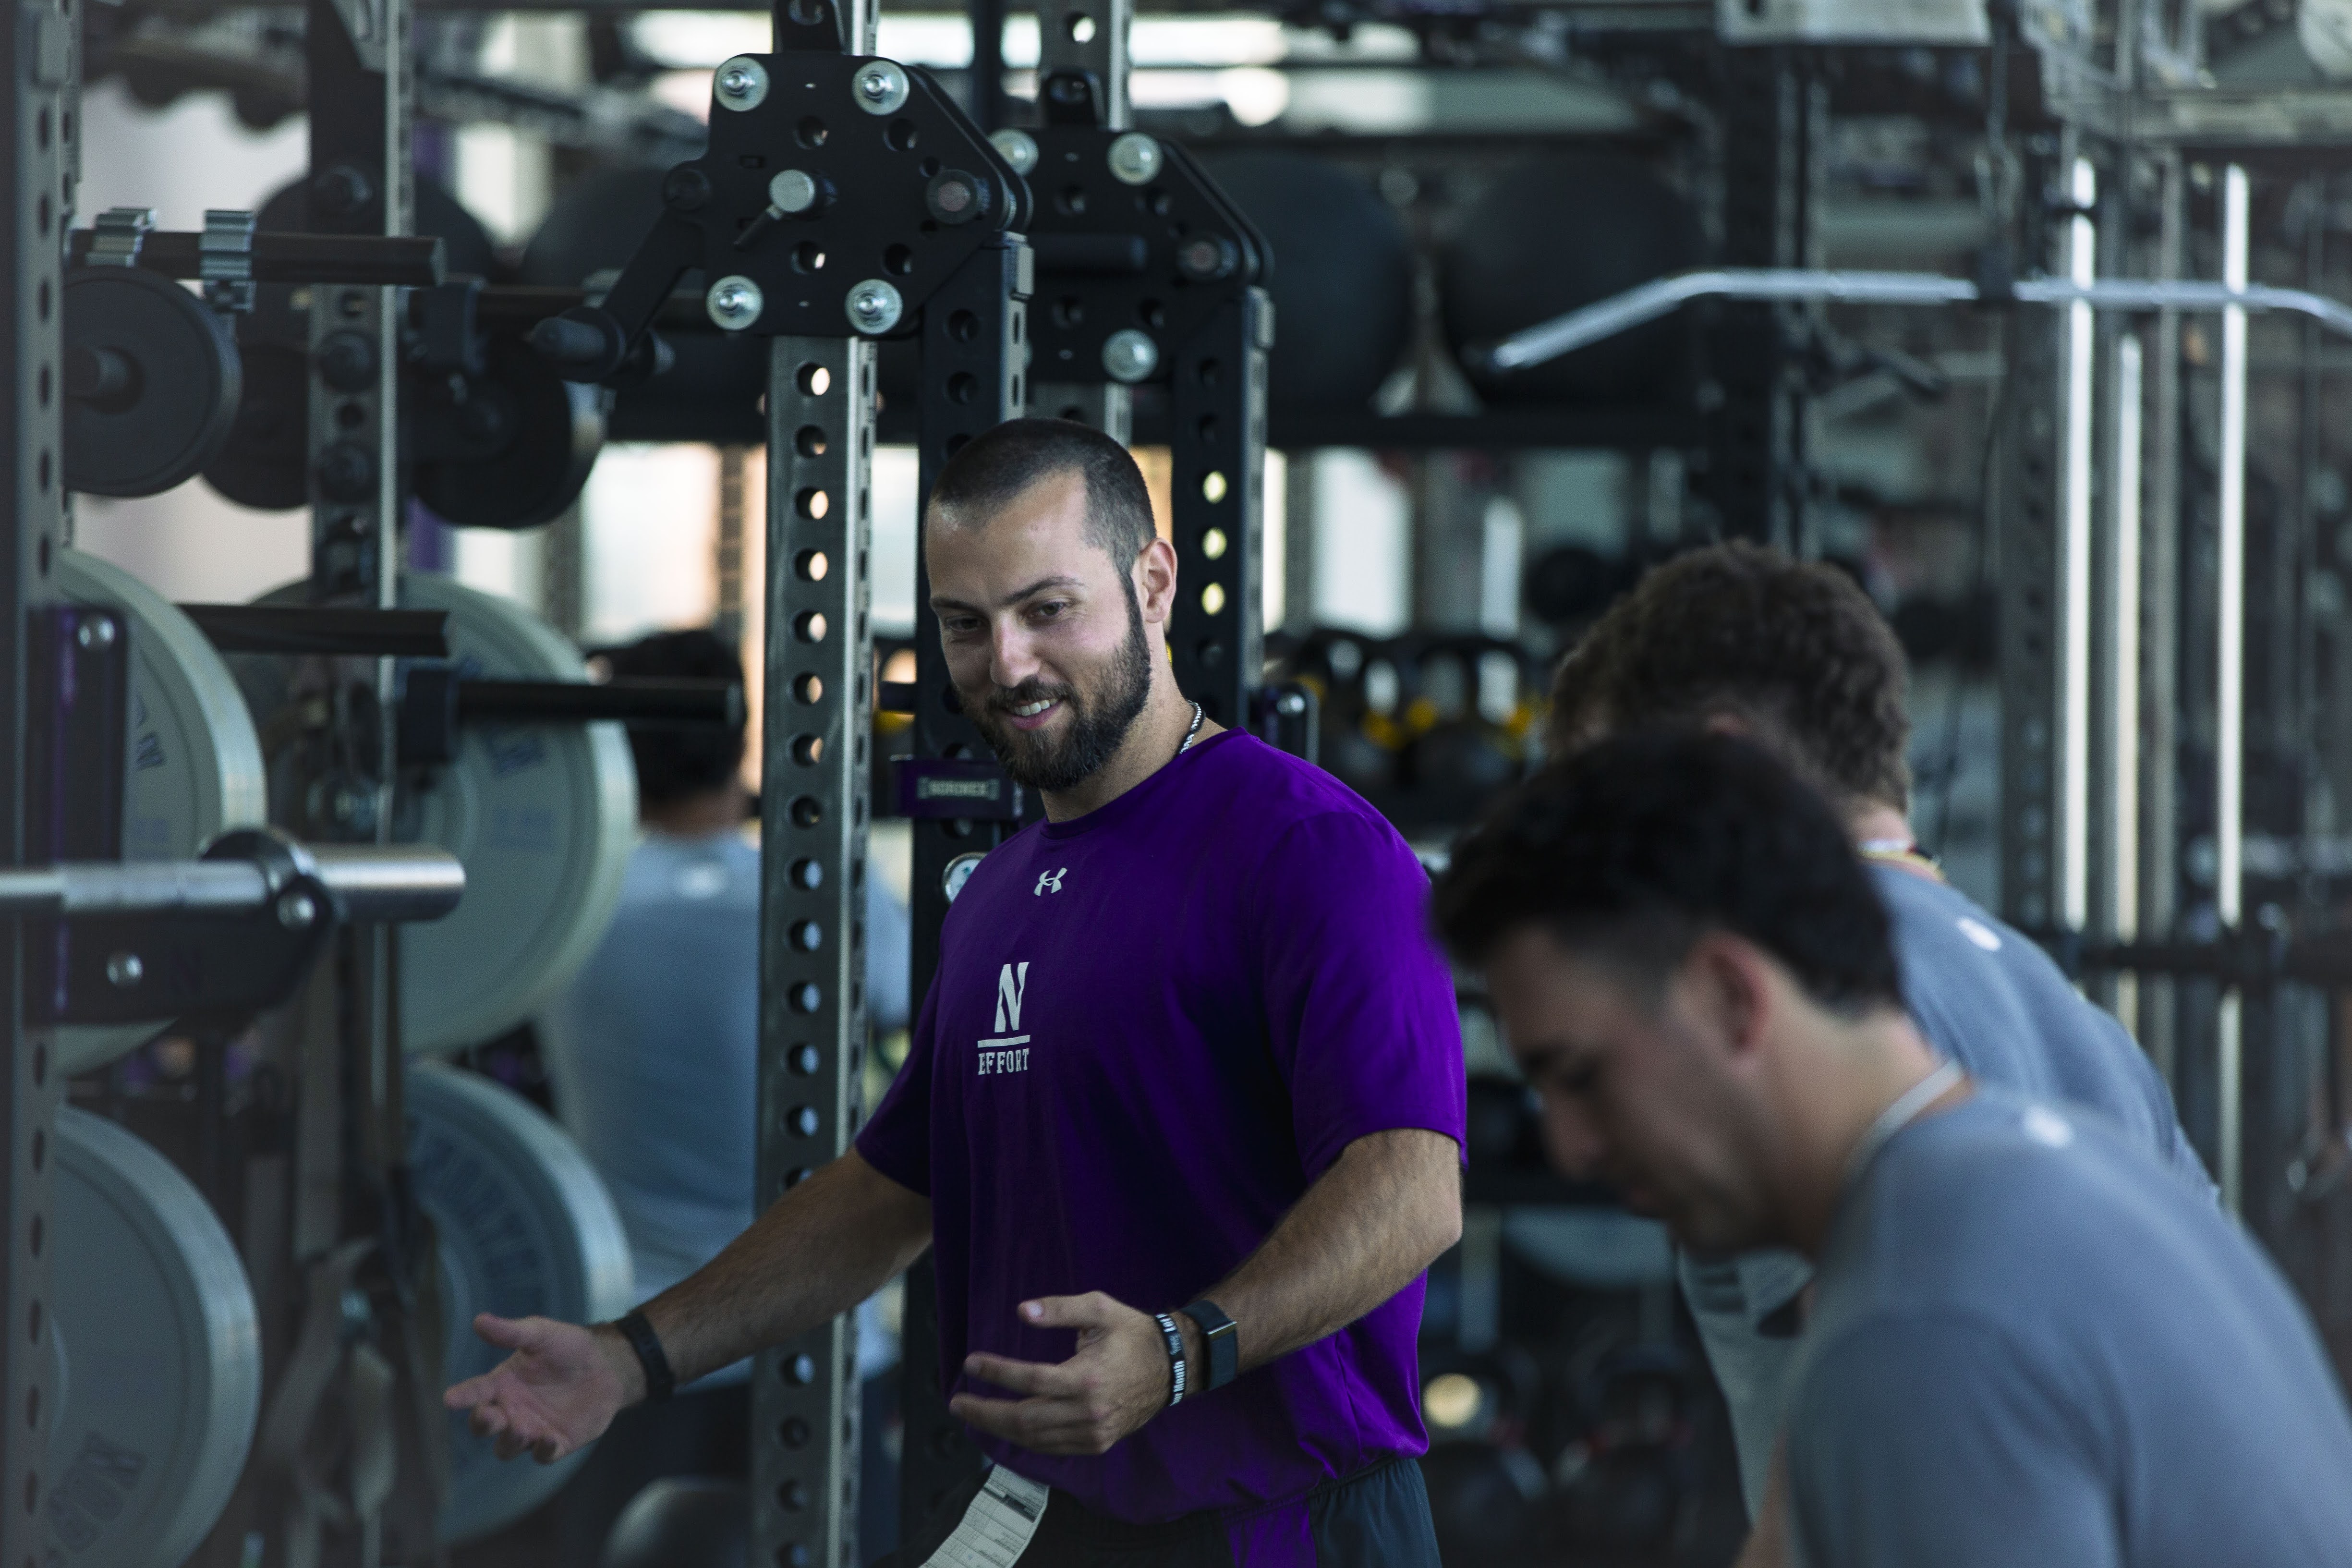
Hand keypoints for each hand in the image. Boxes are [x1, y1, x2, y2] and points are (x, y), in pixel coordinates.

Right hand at [441, 1314, 637, 1462]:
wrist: (608, 1366)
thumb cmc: (569, 1348)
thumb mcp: (541, 1334)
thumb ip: (511, 1333)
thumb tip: (479, 1320)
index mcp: (503, 1384)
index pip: (475, 1392)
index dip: (462, 1396)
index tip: (450, 1398)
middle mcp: (511, 1410)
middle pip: (485, 1426)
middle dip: (482, 1423)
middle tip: (489, 1414)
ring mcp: (532, 1430)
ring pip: (508, 1447)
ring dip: (510, 1441)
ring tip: (519, 1428)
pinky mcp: (556, 1443)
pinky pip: (543, 1456)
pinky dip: (543, 1451)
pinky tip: (548, 1439)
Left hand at [949, 1293, 1173, 1455]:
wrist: (1172, 1367)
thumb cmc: (1133, 1333)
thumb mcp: (1100, 1309)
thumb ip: (1060, 1309)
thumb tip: (1021, 1311)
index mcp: (1087, 1378)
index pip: (1030, 1381)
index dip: (997, 1373)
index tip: (971, 1364)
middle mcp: (1088, 1412)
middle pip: (1024, 1419)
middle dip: (985, 1412)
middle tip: (958, 1402)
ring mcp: (1093, 1433)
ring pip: (1034, 1439)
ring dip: (999, 1429)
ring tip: (974, 1414)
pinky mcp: (1097, 1444)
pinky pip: (1051, 1448)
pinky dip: (1024, 1440)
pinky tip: (1007, 1428)